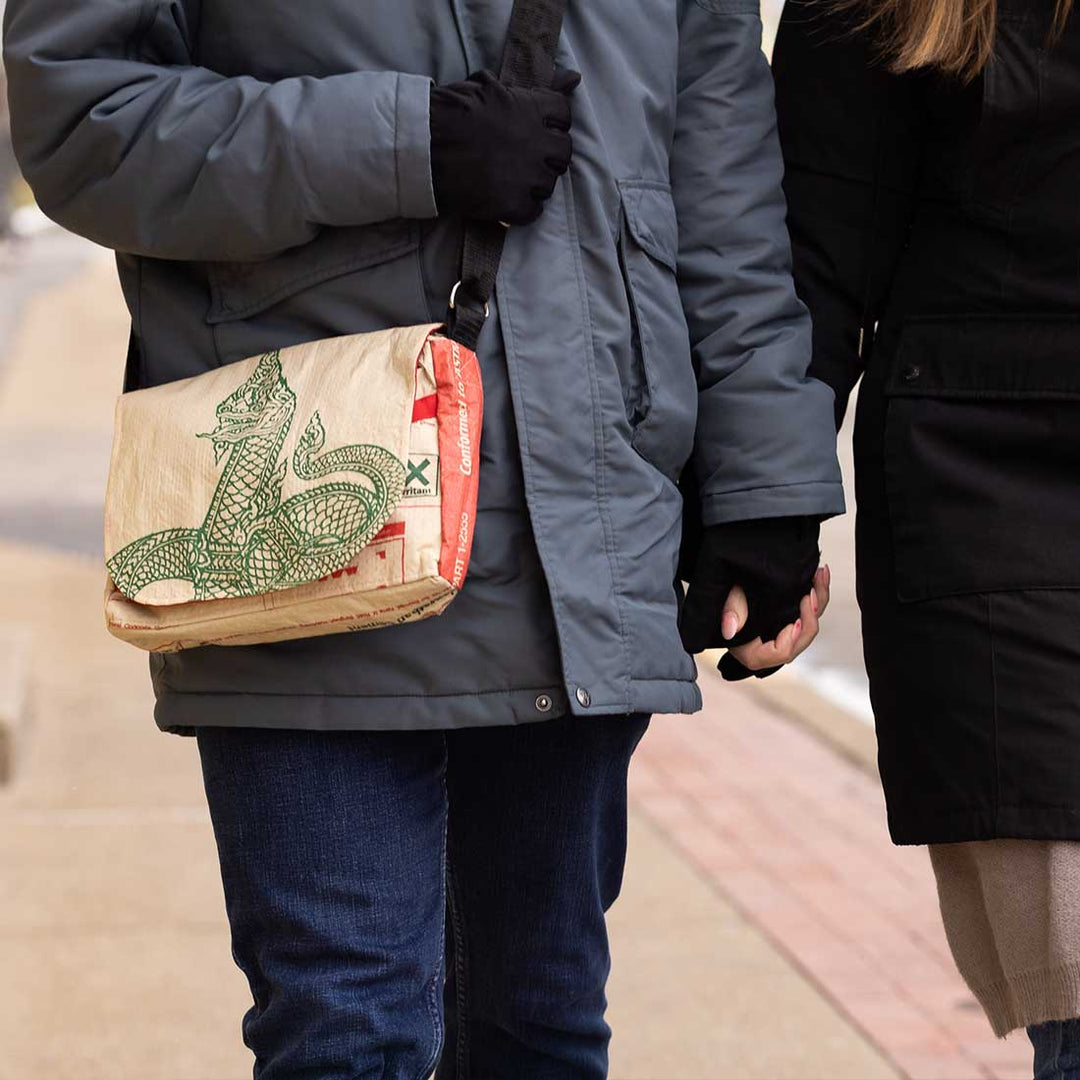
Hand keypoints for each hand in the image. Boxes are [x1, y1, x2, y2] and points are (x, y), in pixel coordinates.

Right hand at [429, 68, 580, 225]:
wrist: (423, 148)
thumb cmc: (449, 112)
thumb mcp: (491, 86)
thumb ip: (537, 86)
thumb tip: (574, 77)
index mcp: (532, 109)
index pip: (563, 115)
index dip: (550, 124)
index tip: (535, 129)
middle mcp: (537, 143)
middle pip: (563, 153)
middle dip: (547, 156)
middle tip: (522, 158)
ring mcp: (528, 177)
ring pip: (548, 185)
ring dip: (532, 184)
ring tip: (508, 180)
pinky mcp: (514, 205)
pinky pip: (533, 212)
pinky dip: (521, 209)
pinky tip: (504, 201)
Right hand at [678, 516, 821, 679]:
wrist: (734, 544)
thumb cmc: (727, 566)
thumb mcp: (727, 585)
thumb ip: (731, 607)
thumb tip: (730, 631)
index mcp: (743, 640)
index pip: (768, 657)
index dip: (786, 644)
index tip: (795, 622)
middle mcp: (761, 636)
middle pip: (795, 645)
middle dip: (808, 622)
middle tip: (810, 596)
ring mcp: (776, 623)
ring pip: (806, 626)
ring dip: (817, 603)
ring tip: (819, 576)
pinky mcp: (786, 609)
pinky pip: (808, 609)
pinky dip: (818, 592)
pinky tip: (820, 571)